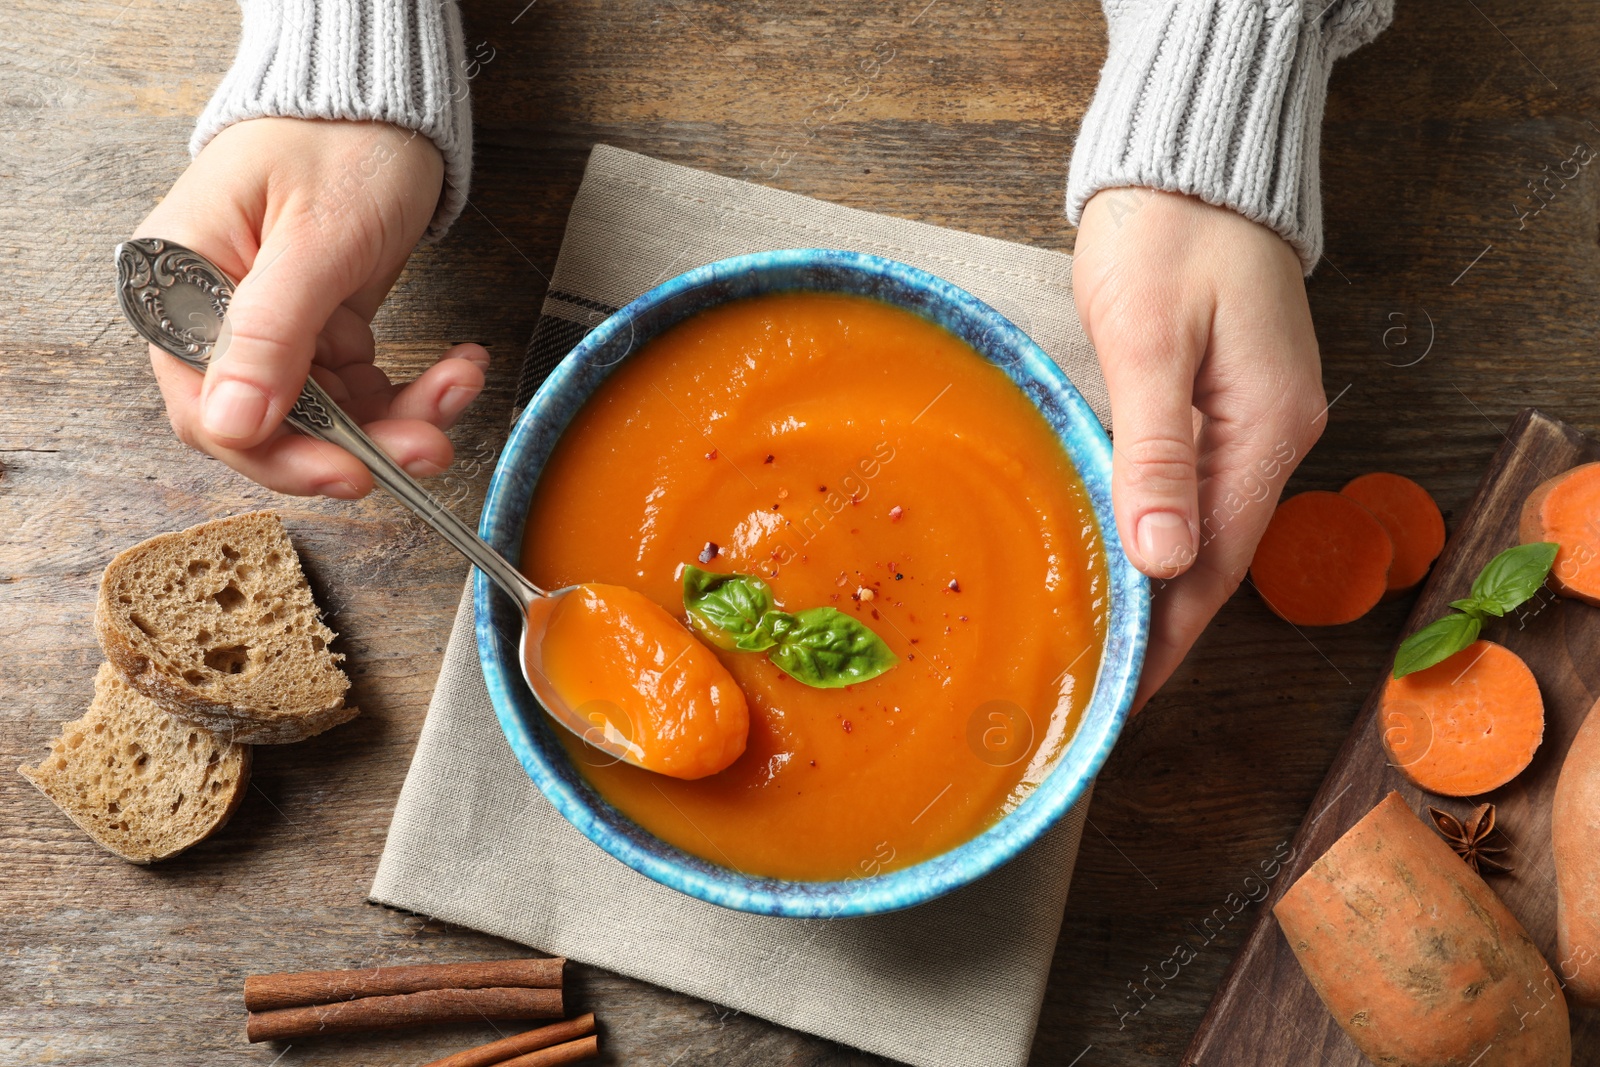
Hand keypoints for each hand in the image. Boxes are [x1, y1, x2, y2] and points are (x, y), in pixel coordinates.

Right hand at [132, 118, 487, 497]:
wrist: (386, 105)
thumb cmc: (340, 139)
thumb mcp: (315, 237)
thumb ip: (272, 332)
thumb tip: (233, 423)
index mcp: (181, 284)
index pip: (210, 407)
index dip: (279, 454)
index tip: (351, 472)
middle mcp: (218, 315)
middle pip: (274, 424)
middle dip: (358, 442)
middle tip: (427, 445)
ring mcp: (274, 327)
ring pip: (330, 415)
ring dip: (401, 416)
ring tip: (458, 386)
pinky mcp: (321, 329)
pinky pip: (362, 388)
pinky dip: (411, 390)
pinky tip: (455, 369)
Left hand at [1073, 189, 1326, 709]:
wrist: (1188, 166)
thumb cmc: (1163, 238)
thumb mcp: (1152, 343)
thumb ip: (1157, 452)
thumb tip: (1167, 559)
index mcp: (1264, 428)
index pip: (1215, 563)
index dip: (1172, 636)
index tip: (1128, 693)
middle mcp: (1274, 434)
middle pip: (1214, 556)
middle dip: (1163, 624)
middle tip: (1101, 683)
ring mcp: (1255, 417)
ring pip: (1205, 527)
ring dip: (1159, 585)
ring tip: (1104, 638)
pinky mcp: (1229, 400)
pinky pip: (1197, 488)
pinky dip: (1159, 532)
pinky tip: (1123, 555)